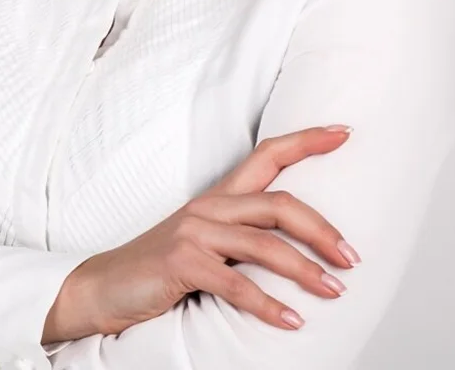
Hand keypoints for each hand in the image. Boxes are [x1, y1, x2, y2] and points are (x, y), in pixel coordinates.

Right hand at [44, 126, 359, 341]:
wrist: (102, 287)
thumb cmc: (159, 269)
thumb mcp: (203, 243)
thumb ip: (241, 238)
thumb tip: (298, 251)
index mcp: (218, 197)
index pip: (268, 155)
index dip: (307, 141)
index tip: (345, 132)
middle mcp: (209, 206)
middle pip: (279, 202)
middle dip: (322, 228)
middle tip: (353, 257)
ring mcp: (194, 232)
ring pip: (265, 244)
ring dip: (306, 270)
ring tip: (335, 291)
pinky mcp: (182, 262)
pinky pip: (237, 284)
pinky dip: (269, 306)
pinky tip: (293, 322)